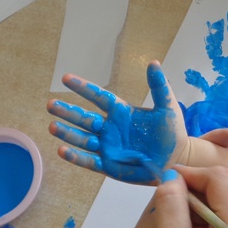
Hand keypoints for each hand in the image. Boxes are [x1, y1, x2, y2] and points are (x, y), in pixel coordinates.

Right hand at [48, 62, 186, 183]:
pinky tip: (62, 150)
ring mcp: (108, 147)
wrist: (177, 158)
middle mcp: (110, 128)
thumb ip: (159, 86)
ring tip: (52, 126)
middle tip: (51, 104)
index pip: (98, 96)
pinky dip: (75, 157)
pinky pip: (89, 161)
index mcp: (121, 112)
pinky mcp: (109, 165)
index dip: (83, 88)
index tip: (66, 78)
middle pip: (85, 118)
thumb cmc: (171, 131)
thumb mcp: (167, 106)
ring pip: (83, 138)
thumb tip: (153, 63)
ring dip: (67, 133)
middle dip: (68, 112)